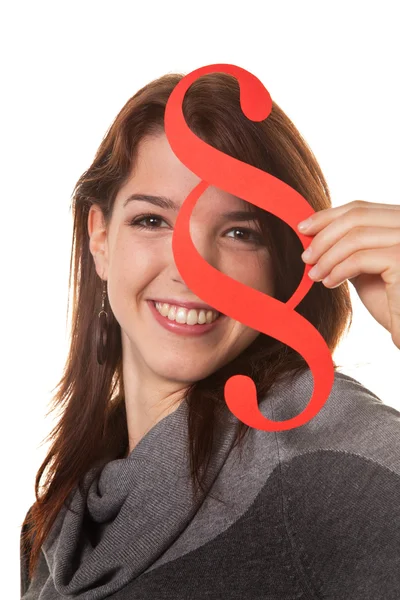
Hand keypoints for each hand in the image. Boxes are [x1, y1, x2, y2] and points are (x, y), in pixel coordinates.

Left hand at [297, 200, 399, 349]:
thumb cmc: (390, 302)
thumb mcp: (366, 266)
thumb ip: (350, 247)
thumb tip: (315, 232)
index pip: (361, 208)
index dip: (327, 216)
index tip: (303, 229)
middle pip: (357, 217)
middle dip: (323, 235)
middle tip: (305, 256)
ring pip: (356, 236)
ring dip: (327, 256)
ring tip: (314, 274)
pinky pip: (360, 258)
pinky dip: (338, 269)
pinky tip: (329, 283)